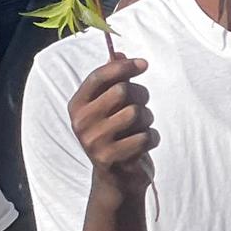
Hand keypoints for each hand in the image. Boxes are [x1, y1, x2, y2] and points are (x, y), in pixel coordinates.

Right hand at [68, 55, 156, 197]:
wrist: (117, 178)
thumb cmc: (116, 134)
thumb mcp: (109, 107)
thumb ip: (113, 80)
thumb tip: (117, 52)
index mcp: (77, 105)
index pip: (99, 76)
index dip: (124, 67)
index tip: (144, 64)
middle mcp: (81, 122)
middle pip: (123, 91)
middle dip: (140, 96)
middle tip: (141, 107)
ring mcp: (93, 141)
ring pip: (136, 113)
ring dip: (147, 119)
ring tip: (141, 128)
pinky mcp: (109, 158)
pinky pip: (144, 136)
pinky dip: (152, 138)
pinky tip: (144, 144)